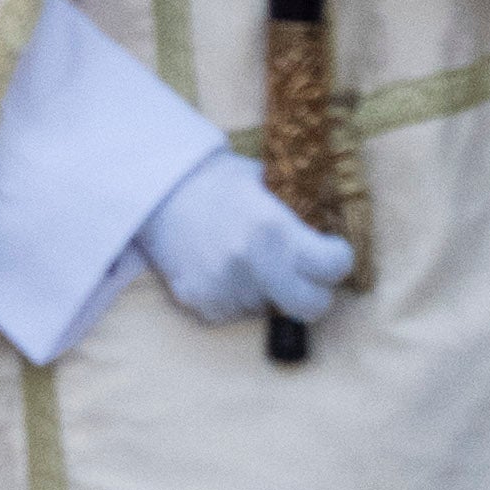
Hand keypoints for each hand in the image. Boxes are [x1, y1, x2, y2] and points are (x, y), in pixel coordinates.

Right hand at [141, 145, 356, 329]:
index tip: (332, 251)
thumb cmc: (212, 179)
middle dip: (314, 292)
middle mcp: (254, 266)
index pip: (333, 267)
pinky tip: (219, 266)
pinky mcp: (202, 303)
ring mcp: (226, 289)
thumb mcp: (261, 180)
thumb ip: (294, 208)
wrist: (151, 190)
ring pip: (270, 307)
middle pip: (312, 306)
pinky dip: (234, 295)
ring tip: (243, 258)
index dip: (339, 258)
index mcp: (274, 230)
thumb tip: (325, 227)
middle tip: (304, 275)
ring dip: (266, 290)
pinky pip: (235, 310)